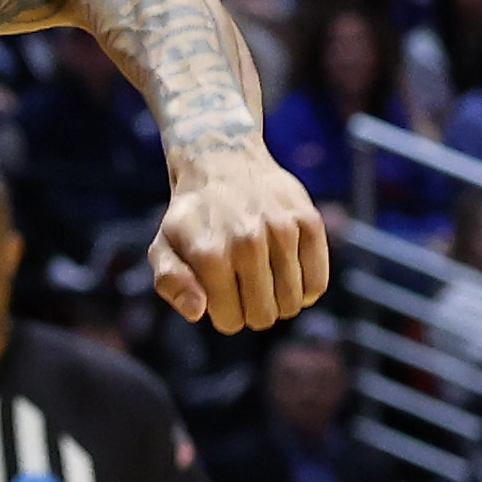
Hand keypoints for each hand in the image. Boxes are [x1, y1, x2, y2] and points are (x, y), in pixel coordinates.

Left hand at [150, 147, 329, 331]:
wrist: (224, 161)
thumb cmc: (193, 217)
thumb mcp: (164, 247)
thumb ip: (172, 283)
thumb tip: (198, 311)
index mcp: (209, 253)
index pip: (231, 320)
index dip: (225, 315)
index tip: (220, 296)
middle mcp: (247, 241)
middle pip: (263, 316)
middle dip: (251, 312)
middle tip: (243, 289)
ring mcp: (282, 230)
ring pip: (292, 303)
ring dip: (278, 301)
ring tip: (264, 280)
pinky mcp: (309, 222)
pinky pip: (317, 284)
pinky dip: (305, 290)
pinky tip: (288, 276)